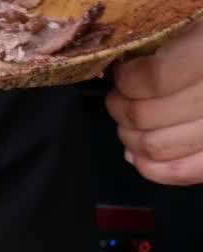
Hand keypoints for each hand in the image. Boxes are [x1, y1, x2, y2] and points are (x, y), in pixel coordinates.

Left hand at [106, 19, 202, 185]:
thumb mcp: (202, 17)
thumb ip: (182, 36)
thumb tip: (134, 62)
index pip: (158, 79)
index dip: (130, 78)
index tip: (124, 71)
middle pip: (152, 116)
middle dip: (124, 107)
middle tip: (119, 96)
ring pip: (160, 147)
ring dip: (131, 136)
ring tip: (127, 120)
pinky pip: (187, 172)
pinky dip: (153, 168)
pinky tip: (138, 154)